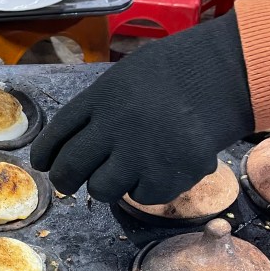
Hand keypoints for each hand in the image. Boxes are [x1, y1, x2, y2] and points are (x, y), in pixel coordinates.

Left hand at [30, 13, 255, 204]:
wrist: (224, 74)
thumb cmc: (173, 73)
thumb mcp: (124, 77)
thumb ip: (97, 109)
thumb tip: (67, 147)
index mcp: (100, 99)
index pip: (56, 135)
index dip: (45, 155)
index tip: (44, 164)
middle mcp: (114, 127)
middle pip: (70, 169)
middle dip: (64, 181)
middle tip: (69, 183)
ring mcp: (140, 154)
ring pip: (101, 190)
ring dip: (106, 185)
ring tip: (123, 171)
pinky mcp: (167, 176)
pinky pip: (140, 197)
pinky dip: (146, 188)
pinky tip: (159, 167)